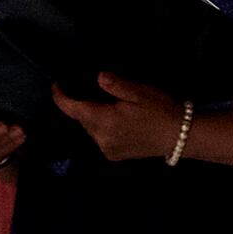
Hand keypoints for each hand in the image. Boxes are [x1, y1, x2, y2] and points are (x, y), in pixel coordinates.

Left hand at [50, 74, 186, 162]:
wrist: (178, 136)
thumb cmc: (159, 109)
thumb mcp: (140, 91)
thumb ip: (116, 85)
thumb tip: (97, 77)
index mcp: (106, 121)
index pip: (75, 110)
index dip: (61, 99)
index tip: (55, 86)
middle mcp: (102, 139)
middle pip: (82, 120)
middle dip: (80, 105)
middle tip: (87, 89)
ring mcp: (108, 150)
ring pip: (91, 129)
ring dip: (92, 116)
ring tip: (104, 103)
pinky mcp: (115, 156)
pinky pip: (99, 138)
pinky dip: (100, 127)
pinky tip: (113, 119)